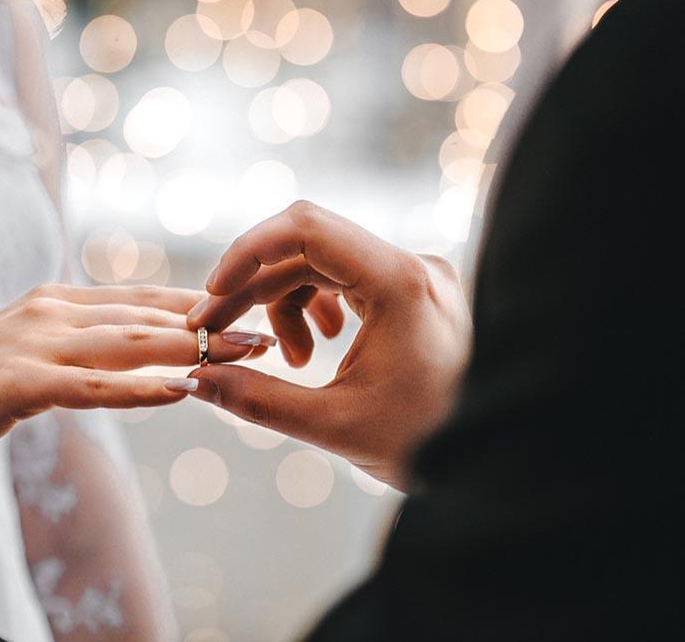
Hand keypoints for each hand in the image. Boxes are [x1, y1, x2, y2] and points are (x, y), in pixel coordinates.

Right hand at [0, 284, 274, 471]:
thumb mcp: (35, 352)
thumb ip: (83, 343)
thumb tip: (139, 344)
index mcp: (58, 300)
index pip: (144, 298)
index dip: (200, 303)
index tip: (250, 308)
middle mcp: (51, 309)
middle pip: (148, 315)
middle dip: (213, 323)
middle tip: (268, 331)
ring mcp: (34, 342)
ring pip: (130, 343)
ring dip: (195, 348)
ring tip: (247, 353)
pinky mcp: (19, 382)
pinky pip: (93, 387)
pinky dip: (141, 388)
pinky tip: (183, 389)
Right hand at [187, 202, 471, 489]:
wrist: (490, 457)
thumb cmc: (425, 442)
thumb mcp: (333, 424)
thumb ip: (256, 398)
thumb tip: (194, 379)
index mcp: (399, 283)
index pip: (306, 227)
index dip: (248, 251)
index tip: (213, 293)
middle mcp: (411, 265)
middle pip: (308, 247)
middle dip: (256, 287)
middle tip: (216, 332)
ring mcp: (415, 275)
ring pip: (324, 264)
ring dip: (287, 304)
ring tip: (290, 361)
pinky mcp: (413, 291)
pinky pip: (348, 280)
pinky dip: (317, 308)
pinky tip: (316, 350)